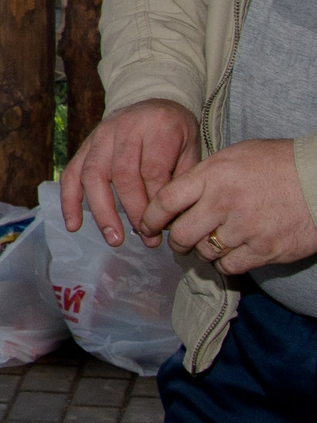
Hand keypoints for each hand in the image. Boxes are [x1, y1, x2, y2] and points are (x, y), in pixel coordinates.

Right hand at [59, 98, 199, 246]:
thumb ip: (180, 181)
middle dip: (133, 212)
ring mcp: (100, 135)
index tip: (163, 228)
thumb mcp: (190, 150)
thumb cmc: (176, 133)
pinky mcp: (85, 144)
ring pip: (93, 175)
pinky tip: (74, 224)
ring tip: (114, 238)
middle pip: (123, 175)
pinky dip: (70, 200)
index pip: (153, 171)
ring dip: (102, 211)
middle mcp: (125, 128)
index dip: (157, 204)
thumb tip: (170, 222)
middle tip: (145, 238)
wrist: (154, 101)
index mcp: (158, 127)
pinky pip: (71, 173)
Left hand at [141, 137, 316, 274]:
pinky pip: (229, 266)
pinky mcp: (264, 250)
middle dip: (175, 241)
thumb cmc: (277, 163)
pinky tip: (230, 253)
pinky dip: (225, 263)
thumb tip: (177, 196)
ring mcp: (244, 228)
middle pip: (181, 234)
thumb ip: (203, 176)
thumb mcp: (233, 157)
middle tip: (178, 240)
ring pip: (204, 253)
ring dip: (202, 251)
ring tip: (209, 243)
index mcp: (212, 176)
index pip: (165, 200)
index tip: (146, 225)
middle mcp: (223, 203)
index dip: (150, 217)